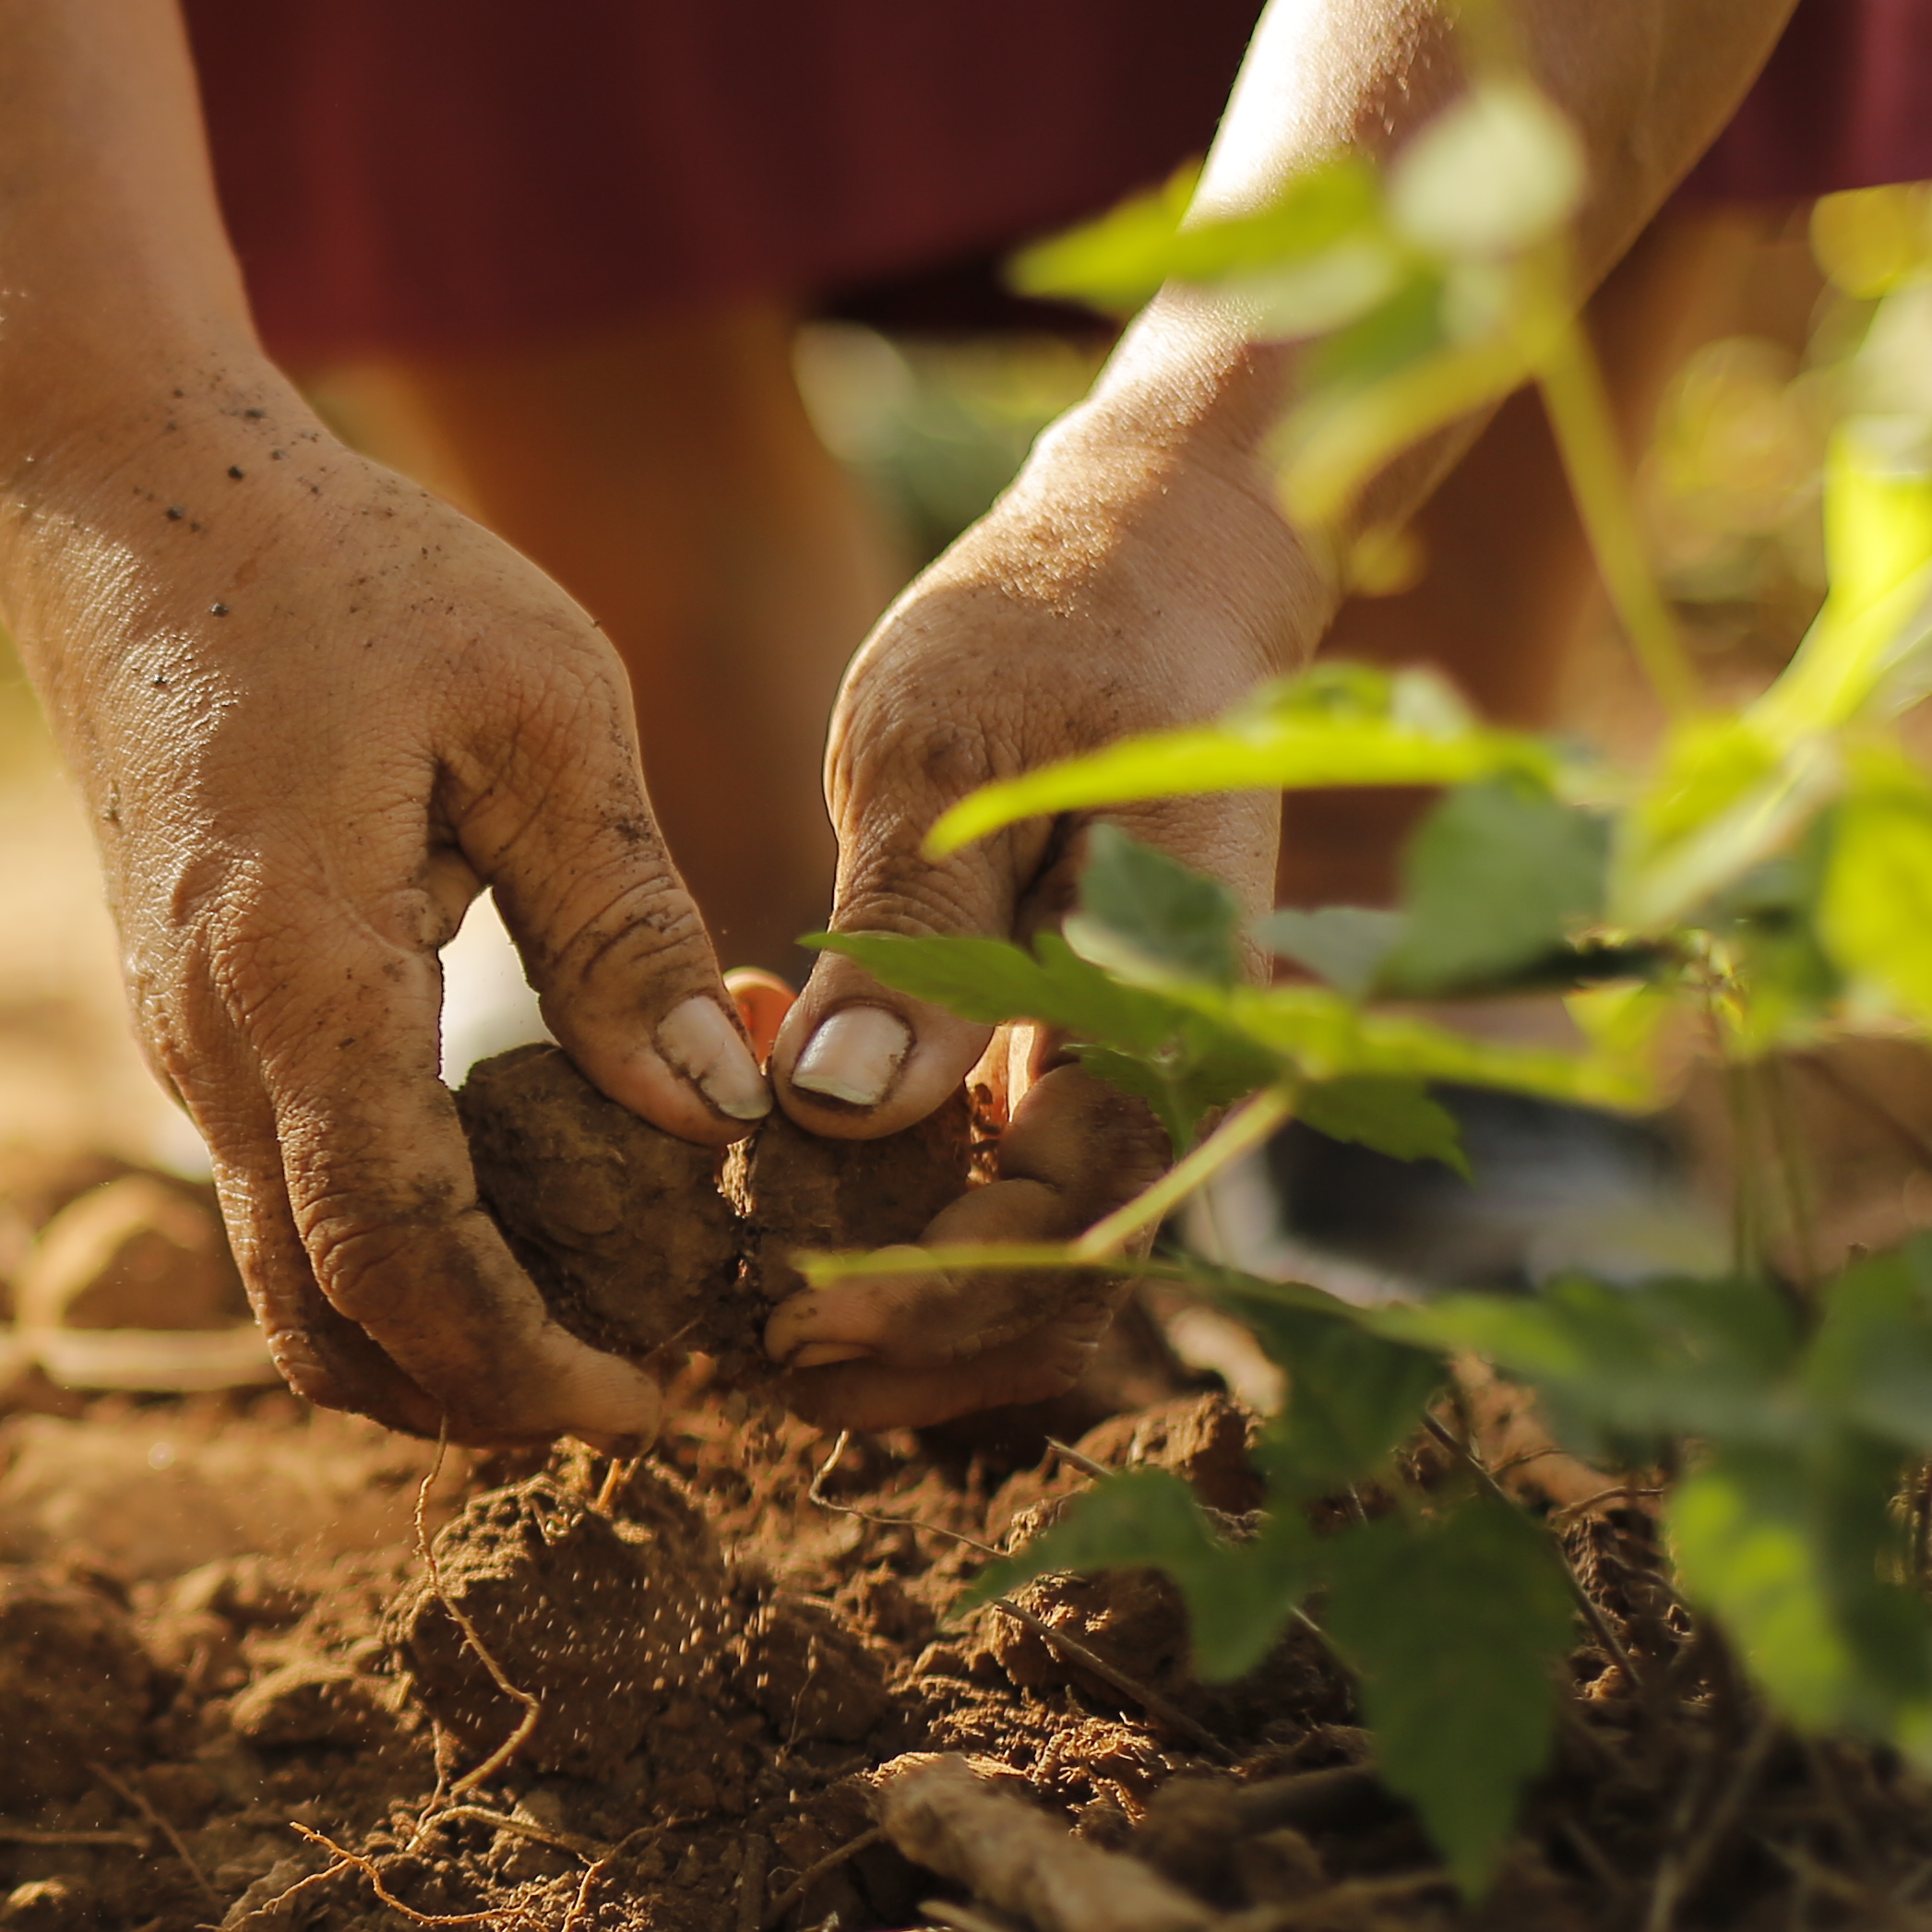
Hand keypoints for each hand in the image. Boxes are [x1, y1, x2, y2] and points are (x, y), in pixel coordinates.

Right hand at [0, 398, 773, 1441]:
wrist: (135, 503)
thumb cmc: (353, 573)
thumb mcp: (539, 709)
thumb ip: (622, 920)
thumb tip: (715, 1113)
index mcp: (301, 981)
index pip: (400, 1261)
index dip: (525, 1368)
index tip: (658, 1407)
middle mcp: (215, 1050)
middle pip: (328, 1323)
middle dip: (482, 1401)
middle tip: (648, 1404)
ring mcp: (185, 1047)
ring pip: (293, 1281)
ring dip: (434, 1346)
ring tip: (600, 1339)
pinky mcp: (193, 1025)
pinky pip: (284, 1201)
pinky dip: (394, 1263)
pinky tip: (523, 1227)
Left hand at [761, 383, 1330, 1431]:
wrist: (1142, 571)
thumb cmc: (1048, 633)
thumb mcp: (948, 757)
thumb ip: (912, 939)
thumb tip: (845, 1113)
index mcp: (1176, 992)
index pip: (1082, 1218)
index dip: (941, 1299)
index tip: (794, 1323)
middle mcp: (1180, 1058)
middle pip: (1071, 1278)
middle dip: (918, 1344)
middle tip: (752, 1359)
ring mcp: (1134, 1066)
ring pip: (1042, 1254)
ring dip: (905, 1296)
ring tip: (751, 1305)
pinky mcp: (1076, 1057)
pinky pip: (1007, 1181)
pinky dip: (899, 1208)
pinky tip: (777, 1172)